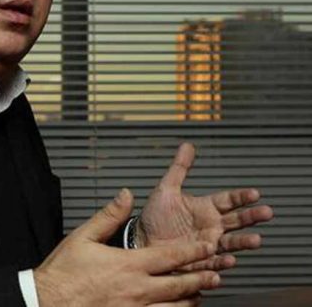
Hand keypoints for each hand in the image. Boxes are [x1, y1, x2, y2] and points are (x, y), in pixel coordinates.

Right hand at [35, 188, 220, 306]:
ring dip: (190, 301)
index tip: (208, 246)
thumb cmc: (63, 273)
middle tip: (217, 274)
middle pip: (179, 285)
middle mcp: (137, 290)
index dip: (193, 251)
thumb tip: (126, 195)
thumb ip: (109, 215)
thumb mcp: (83, 237)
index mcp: (128, 265)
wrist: (47, 303)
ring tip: (201, 295)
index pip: (170, 256)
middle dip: (201, 278)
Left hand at [138, 143, 273, 270]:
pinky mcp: (199, 261)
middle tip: (266, 212)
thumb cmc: (154, 216)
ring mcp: (207, 244)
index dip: (241, 197)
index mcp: (205, 208)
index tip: (255, 193)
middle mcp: (210, 226)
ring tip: (256, 240)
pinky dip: (222, 262)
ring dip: (243, 242)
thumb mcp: (167, 189)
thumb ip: (179, 168)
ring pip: (230, 244)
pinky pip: (213, 263)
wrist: (141, 240)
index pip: (228, 200)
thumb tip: (187, 145)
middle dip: (251, 217)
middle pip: (236, 221)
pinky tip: (230, 259)